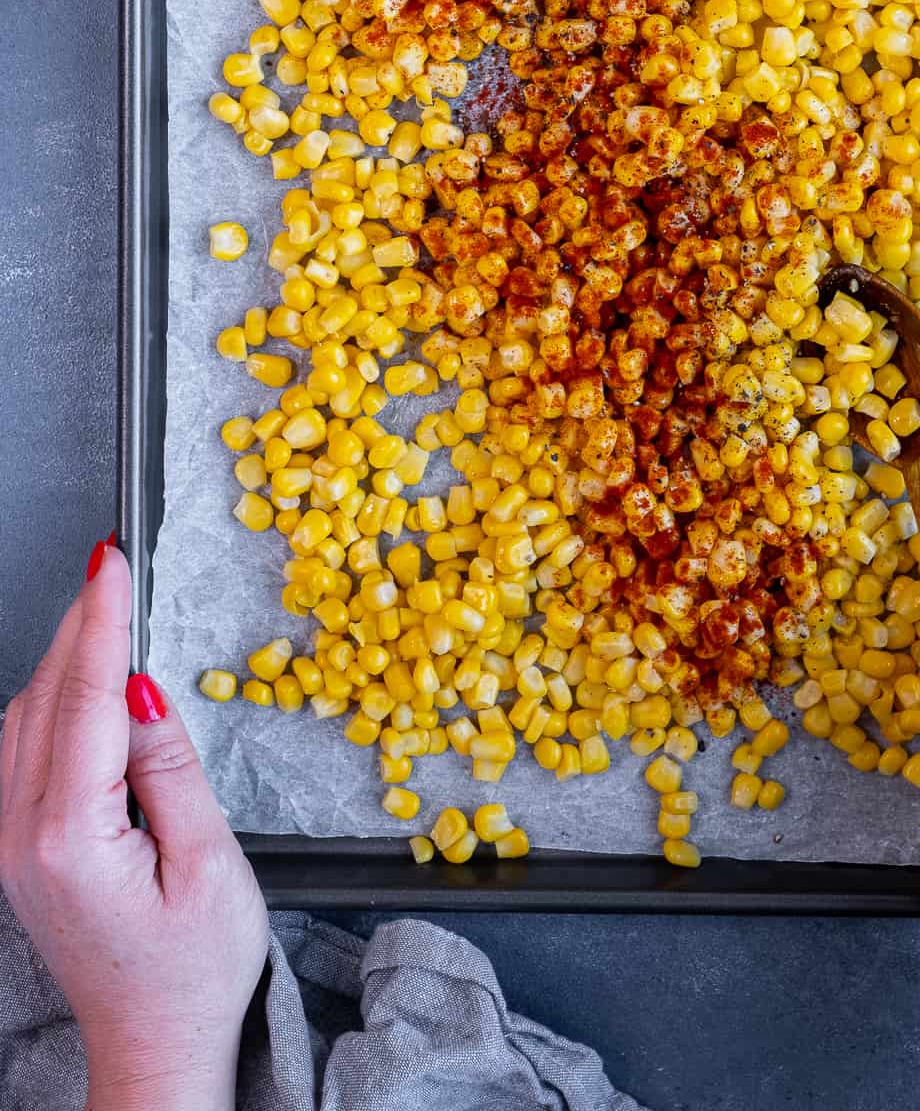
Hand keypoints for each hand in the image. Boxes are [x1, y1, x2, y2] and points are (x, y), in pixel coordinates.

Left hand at [0, 538, 267, 1110]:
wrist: (155, 1047)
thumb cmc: (195, 971)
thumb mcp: (210, 862)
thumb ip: (168, 767)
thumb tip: (140, 690)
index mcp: (70, 838)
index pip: (85, 698)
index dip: (101, 621)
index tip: (112, 562)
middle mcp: (21, 837)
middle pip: (44, 698)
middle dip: (79, 624)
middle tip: (112, 564)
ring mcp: (9, 844)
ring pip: (24, 718)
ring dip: (65, 658)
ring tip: (107, 610)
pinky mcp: (17, 848)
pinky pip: (22, 749)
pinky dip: (54, 698)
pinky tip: (85, 681)